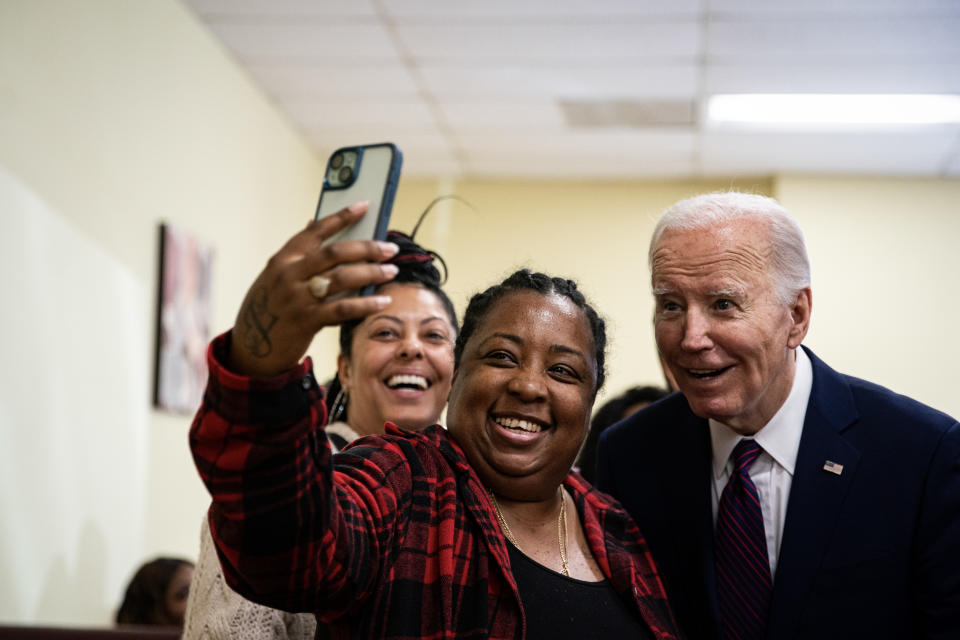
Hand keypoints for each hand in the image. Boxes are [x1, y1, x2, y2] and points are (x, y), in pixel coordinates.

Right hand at [229, 202, 398, 376]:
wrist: (252, 346)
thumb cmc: (271, 306)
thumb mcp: (276, 276)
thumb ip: (297, 253)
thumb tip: (312, 222)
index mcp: (283, 258)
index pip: (316, 230)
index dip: (341, 216)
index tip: (364, 206)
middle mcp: (289, 274)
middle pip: (335, 253)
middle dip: (367, 248)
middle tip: (389, 248)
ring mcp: (297, 297)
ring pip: (342, 278)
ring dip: (371, 273)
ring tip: (391, 271)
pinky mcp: (307, 321)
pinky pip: (343, 309)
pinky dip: (366, 304)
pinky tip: (383, 301)